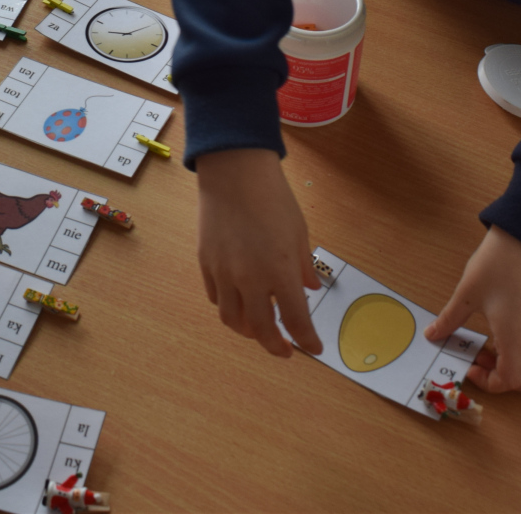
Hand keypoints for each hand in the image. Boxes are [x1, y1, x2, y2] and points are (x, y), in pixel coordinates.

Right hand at [196, 148, 322, 357]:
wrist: (234, 172)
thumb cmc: (273, 198)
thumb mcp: (299, 232)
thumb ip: (304, 266)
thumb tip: (309, 290)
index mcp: (280, 271)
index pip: (295, 320)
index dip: (307, 339)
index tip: (315, 348)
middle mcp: (250, 279)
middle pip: (261, 330)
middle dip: (275, 346)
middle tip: (285, 350)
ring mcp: (223, 273)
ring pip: (232, 320)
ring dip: (248, 332)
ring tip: (259, 331)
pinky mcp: (205, 263)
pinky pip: (216, 298)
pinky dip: (230, 309)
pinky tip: (239, 304)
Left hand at [426, 225, 520, 394]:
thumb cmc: (496, 264)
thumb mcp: (467, 293)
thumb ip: (449, 320)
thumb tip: (432, 334)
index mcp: (516, 337)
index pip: (510, 381)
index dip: (490, 382)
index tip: (473, 365)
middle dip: (507, 381)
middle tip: (486, 358)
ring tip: (503, 350)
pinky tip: (515, 337)